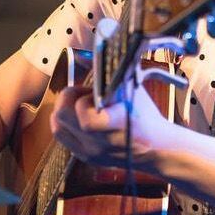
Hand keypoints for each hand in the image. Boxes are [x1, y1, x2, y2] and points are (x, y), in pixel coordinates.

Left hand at [49, 78, 174, 172]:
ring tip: (80, 105)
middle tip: (81, 94)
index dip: (83, 96)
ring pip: (57, 126)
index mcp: (116, 123)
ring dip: (64, 110)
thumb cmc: (145, 115)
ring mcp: (92, 152)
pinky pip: (62, 137)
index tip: (93, 90)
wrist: (157, 148)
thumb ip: (110, 77)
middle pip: (62, 117)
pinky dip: (65, 123)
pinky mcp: (86, 158)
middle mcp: (101, 142)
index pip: (84, 113)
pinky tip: (78, 117)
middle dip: (68, 99)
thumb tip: (91, 56)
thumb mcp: (132, 91)